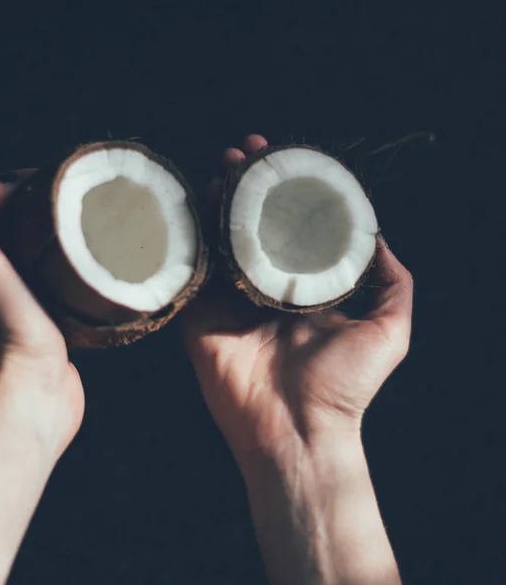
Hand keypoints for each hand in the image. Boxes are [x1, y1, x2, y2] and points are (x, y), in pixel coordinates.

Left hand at [0, 174, 84, 455]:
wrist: (29, 389)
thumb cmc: (1, 325)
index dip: (20, 184)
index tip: (55, 180)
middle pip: (22, 224)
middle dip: (48, 207)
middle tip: (80, 200)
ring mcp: (25, 297)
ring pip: (46, 250)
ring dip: (67, 235)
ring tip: (94, 225)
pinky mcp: (53, 316)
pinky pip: (65, 278)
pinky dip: (79, 265)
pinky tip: (99, 261)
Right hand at [183, 134, 413, 468]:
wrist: (297, 433)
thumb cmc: (345, 386)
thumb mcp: (389, 328)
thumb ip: (392, 281)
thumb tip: (376, 235)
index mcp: (301, 288)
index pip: (290, 229)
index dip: (288, 194)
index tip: (286, 161)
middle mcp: (263, 289)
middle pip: (251, 226)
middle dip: (250, 186)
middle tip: (248, 151)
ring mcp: (228, 301)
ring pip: (220, 239)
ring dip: (221, 200)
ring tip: (225, 165)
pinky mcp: (200, 317)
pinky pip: (193, 270)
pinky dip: (193, 237)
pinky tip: (196, 204)